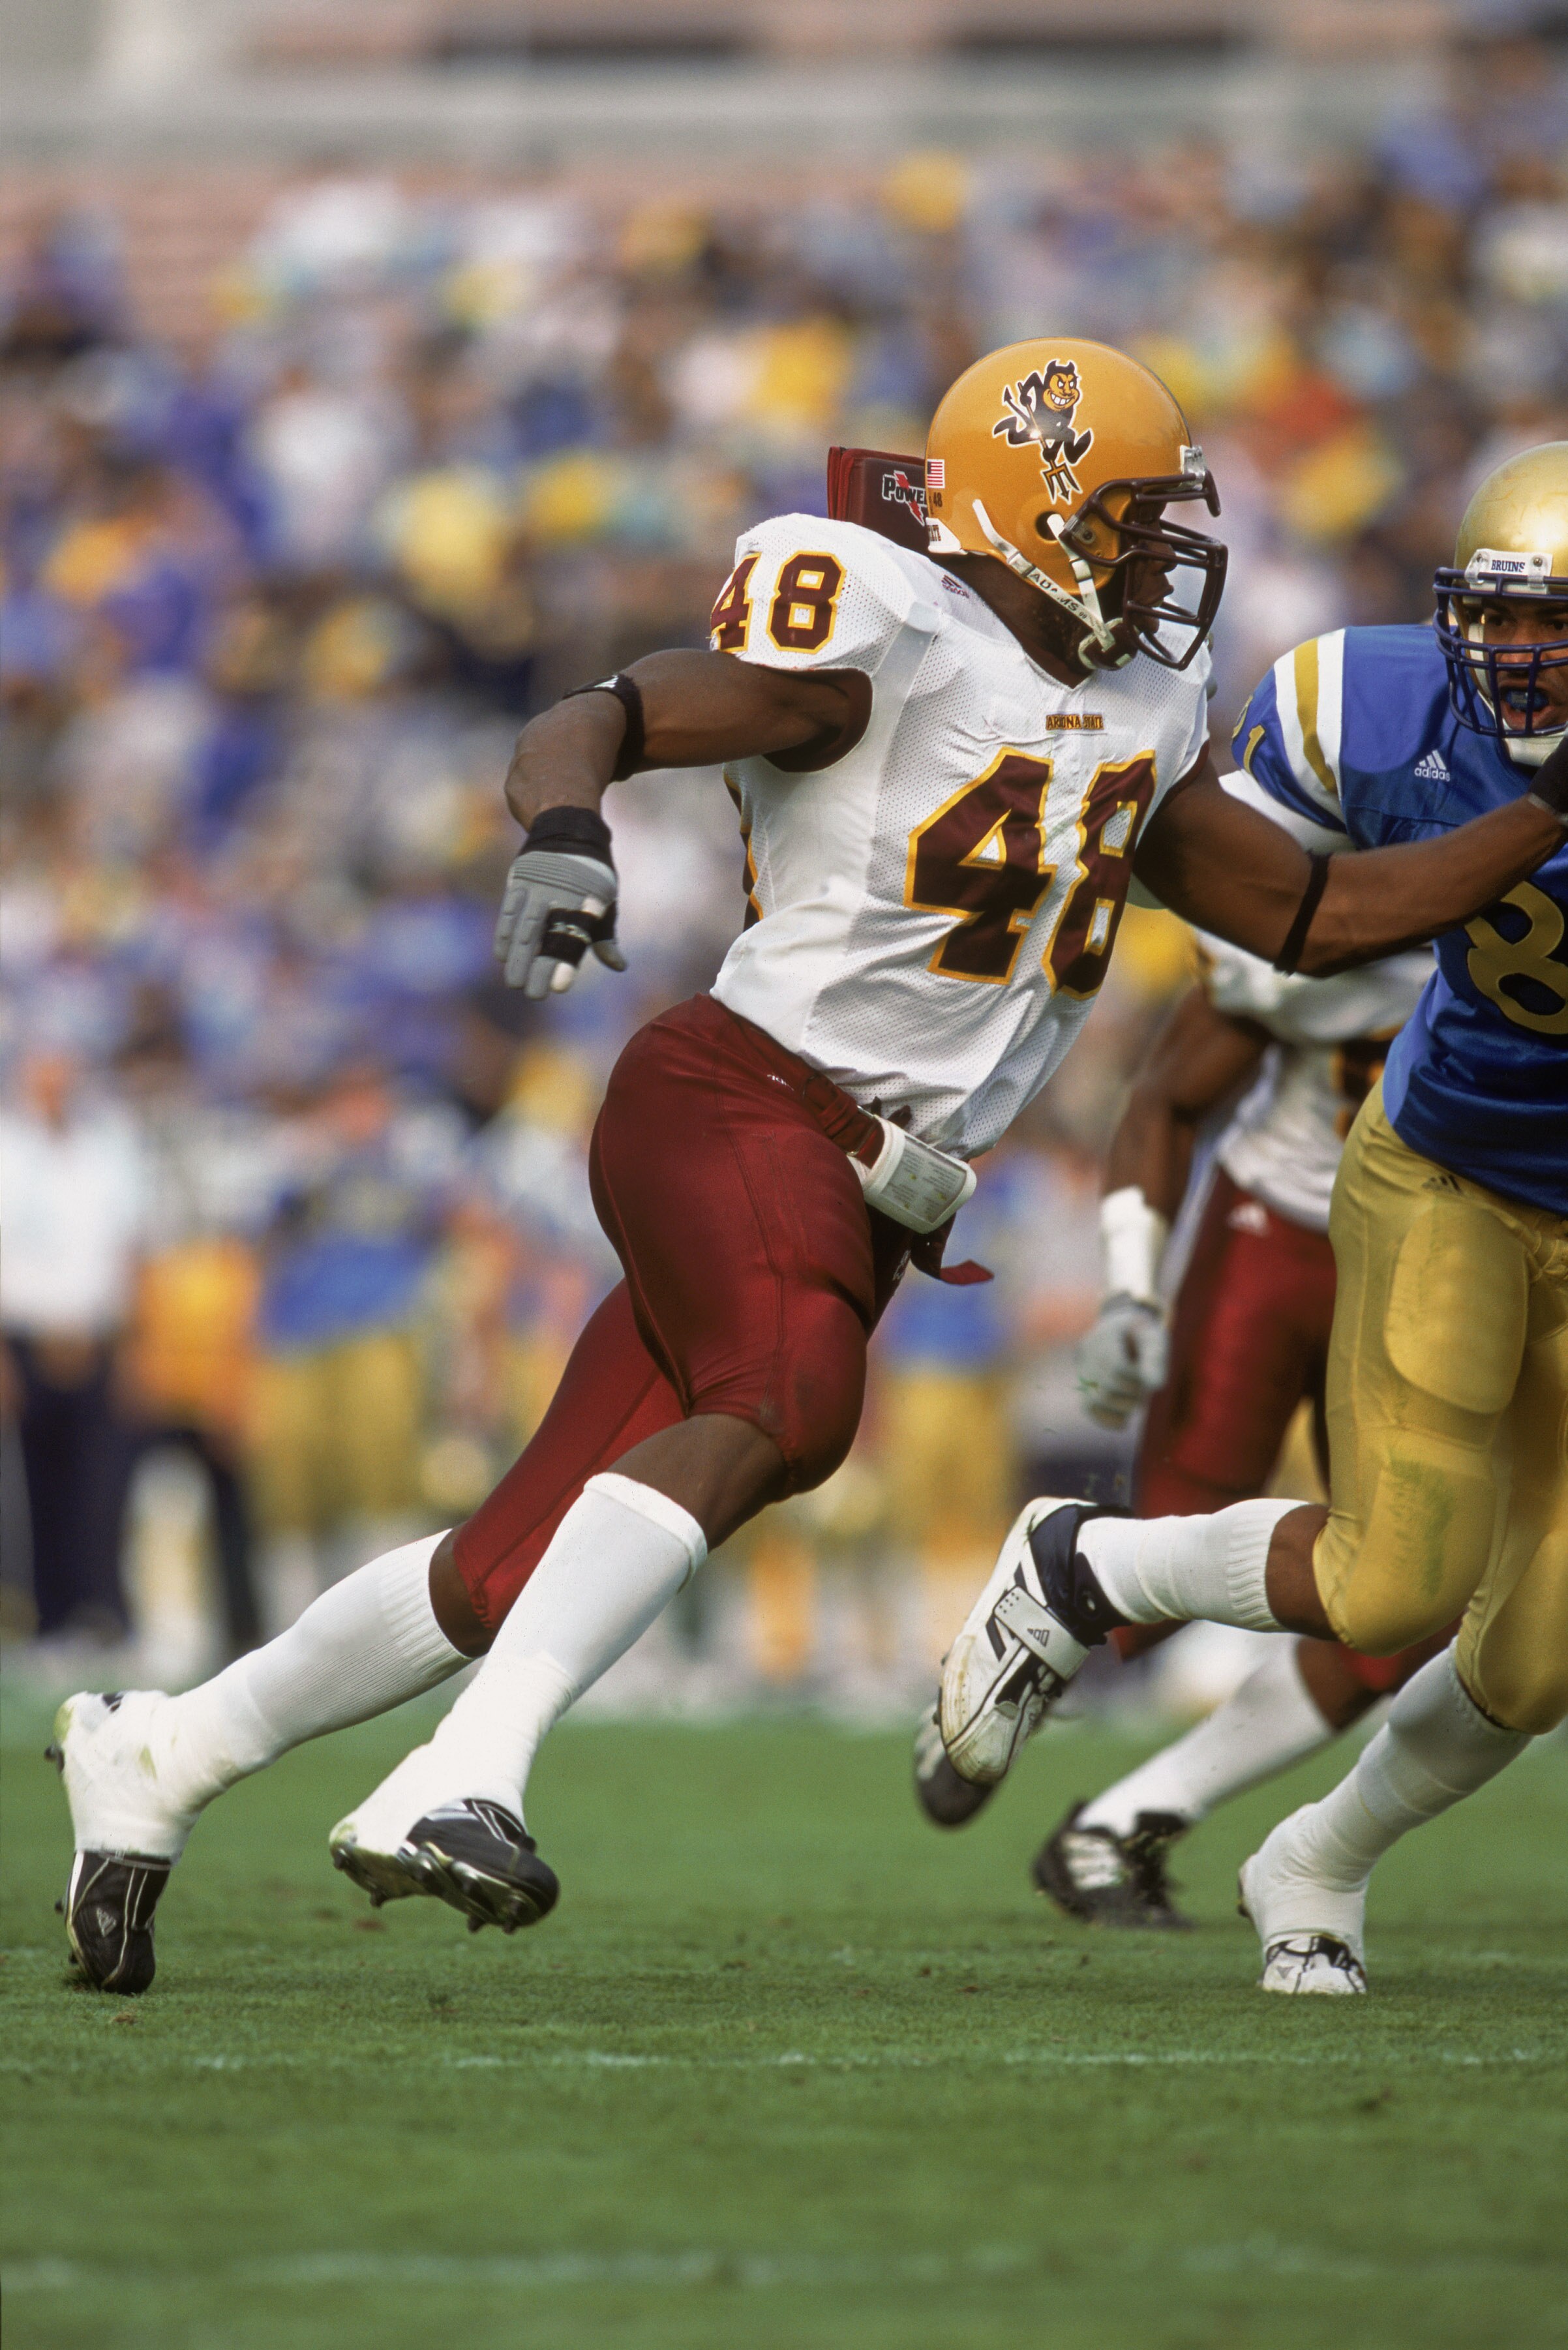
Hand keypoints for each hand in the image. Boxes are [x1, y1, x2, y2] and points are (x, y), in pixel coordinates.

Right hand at [494, 847, 627, 999]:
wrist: (567, 830)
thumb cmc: (591, 875)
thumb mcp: (605, 900)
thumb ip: (606, 936)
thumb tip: (618, 966)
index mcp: (588, 900)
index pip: (575, 937)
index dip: (566, 962)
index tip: (559, 987)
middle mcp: (562, 894)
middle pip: (547, 937)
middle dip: (537, 967)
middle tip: (533, 994)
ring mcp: (538, 887)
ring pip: (524, 927)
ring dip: (517, 957)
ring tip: (514, 982)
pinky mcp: (519, 881)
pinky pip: (508, 911)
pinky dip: (504, 934)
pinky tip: (502, 956)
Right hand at [1076, 1293, 1168, 1429]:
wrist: (1119, 1331)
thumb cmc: (1142, 1335)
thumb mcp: (1153, 1337)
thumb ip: (1155, 1357)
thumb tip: (1156, 1386)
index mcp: (1106, 1335)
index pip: (1116, 1366)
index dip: (1137, 1379)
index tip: (1151, 1378)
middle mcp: (1088, 1352)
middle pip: (1108, 1386)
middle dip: (1133, 1394)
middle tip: (1145, 1390)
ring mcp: (1083, 1370)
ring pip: (1095, 1400)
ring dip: (1123, 1408)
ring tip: (1136, 1400)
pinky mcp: (1083, 1387)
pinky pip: (1088, 1408)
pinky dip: (1108, 1419)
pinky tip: (1124, 1419)